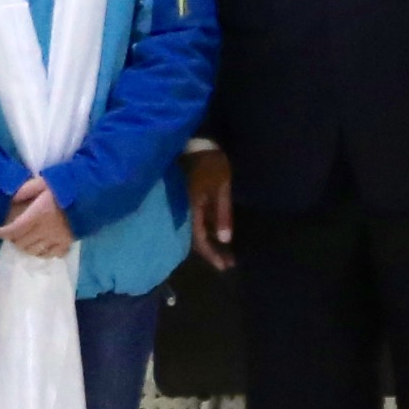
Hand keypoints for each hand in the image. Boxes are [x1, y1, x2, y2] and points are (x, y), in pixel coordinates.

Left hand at [0, 177, 75, 258]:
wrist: (90, 194)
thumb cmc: (64, 186)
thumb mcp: (43, 182)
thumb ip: (26, 190)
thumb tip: (10, 197)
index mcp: (38, 214)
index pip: (15, 229)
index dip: (3, 232)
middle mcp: (45, 230)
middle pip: (22, 242)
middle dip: (13, 239)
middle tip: (11, 234)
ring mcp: (57, 238)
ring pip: (34, 251)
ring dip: (25, 247)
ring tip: (23, 241)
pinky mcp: (67, 242)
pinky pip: (52, 254)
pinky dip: (43, 253)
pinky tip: (41, 247)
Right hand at [187, 148, 234, 267]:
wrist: (193, 141)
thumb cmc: (209, 163)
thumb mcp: (221, 186)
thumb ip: (222, 213)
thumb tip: (225, 240)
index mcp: (190, 209)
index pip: (199, 239)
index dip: (211, 255)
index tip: (225, 267)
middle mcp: (182, 210)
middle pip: (194, 238)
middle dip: (211, 252)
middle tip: (227, 262)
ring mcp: (181, 205)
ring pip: (192, 230)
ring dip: (208, 241)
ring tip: (224, 250)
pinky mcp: (182, 199)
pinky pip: (192, 220)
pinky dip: (204, 229)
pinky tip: (214, 232)